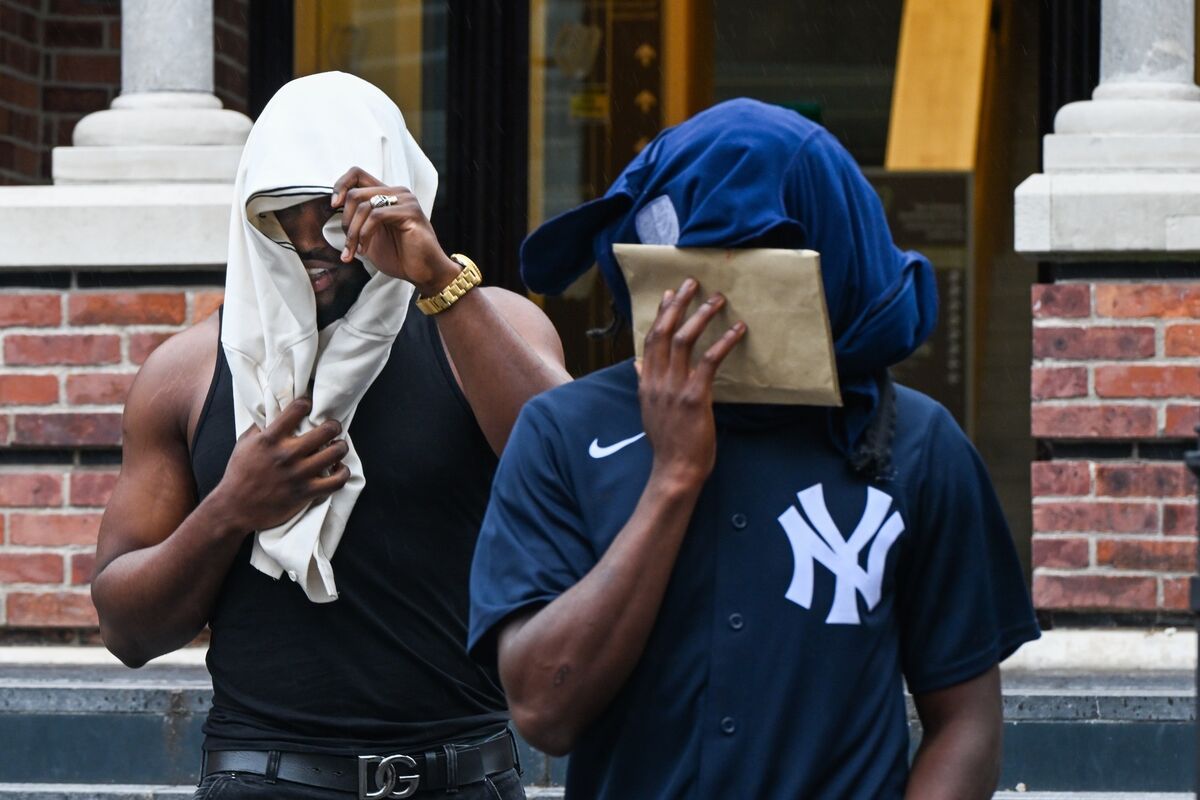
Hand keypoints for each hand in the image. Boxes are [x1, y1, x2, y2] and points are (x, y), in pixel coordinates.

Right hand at [215, 398, 350, 531]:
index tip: (309, 405)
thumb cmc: (239, 473)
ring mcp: (299, 474)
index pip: (297, 409)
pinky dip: (343, 473)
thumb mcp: (244, 444)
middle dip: (333, 425)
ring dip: (341, 447)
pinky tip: (339, 469)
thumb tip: (274, 412)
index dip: (306, 403)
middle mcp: (287, 454)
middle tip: (332, 427)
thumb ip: (261, 427)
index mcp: (270, 439)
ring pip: (336, 452)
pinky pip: (337, 481)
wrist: (235, 508)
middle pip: (326, 430)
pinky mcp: (306, 492)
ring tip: (337, 446)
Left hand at [331, 167, 460, 294]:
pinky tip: (365, 250)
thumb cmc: (399, 256)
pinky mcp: (411, 212)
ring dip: (353, 233)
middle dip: (345, 221)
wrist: (423, 273)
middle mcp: (396, 192)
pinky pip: (376, 216)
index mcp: (386, 194)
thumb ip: (356, 220)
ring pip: (364, 205)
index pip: (357, 174)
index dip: (340, 186)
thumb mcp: (369, 235)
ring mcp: (405, 200)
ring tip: (354, 251)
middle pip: (356, 192)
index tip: (333, 206)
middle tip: (348, 244)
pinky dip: (365, 234)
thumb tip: (333, 207)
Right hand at [638, 278, 746, 488]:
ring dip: (701, 315)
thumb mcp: (649, 410)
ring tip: (718, 300)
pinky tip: (739, 330)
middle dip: (678, 304)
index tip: (669, 294)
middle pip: (663, 331)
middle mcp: (656, 381)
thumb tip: (637, 364)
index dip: (661, 314)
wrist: (674, 471)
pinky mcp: (694, 397)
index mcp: (646, 383)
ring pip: (684, 340)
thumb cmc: (668, 443)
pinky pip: (709, 361)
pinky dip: (724, 342)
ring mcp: (674, 388)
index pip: (650, 339)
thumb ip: (644, 384)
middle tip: (692, 283)